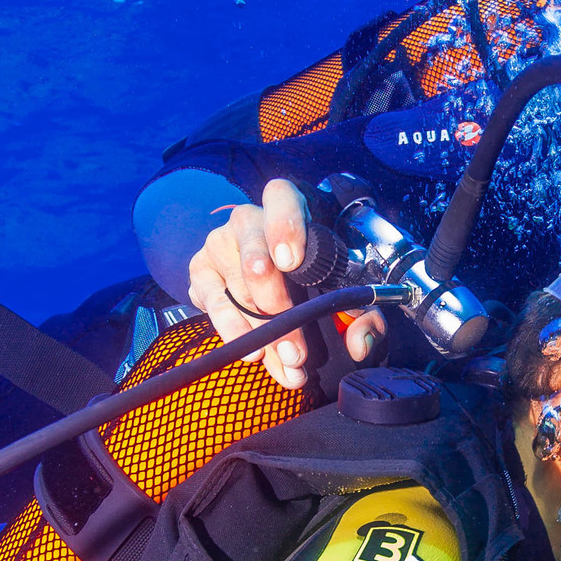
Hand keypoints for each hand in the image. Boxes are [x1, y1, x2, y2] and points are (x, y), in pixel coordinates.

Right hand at [185, 178, 386, 388]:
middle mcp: (246, 222)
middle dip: (277, 311)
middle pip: (256, 263)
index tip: (291, 262)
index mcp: (285, 208)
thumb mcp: (343, 286)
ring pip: (236, 293)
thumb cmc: (311, 273)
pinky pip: (213, 306)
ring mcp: (218, 245)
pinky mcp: (199, 272)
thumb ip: (361, 312)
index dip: (285, 227)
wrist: (265, 273)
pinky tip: (254, 354)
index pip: (280, 198)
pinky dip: (234, 334)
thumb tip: (359, 342)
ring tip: (285, 362)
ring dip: (260, 335)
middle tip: (297, 348)